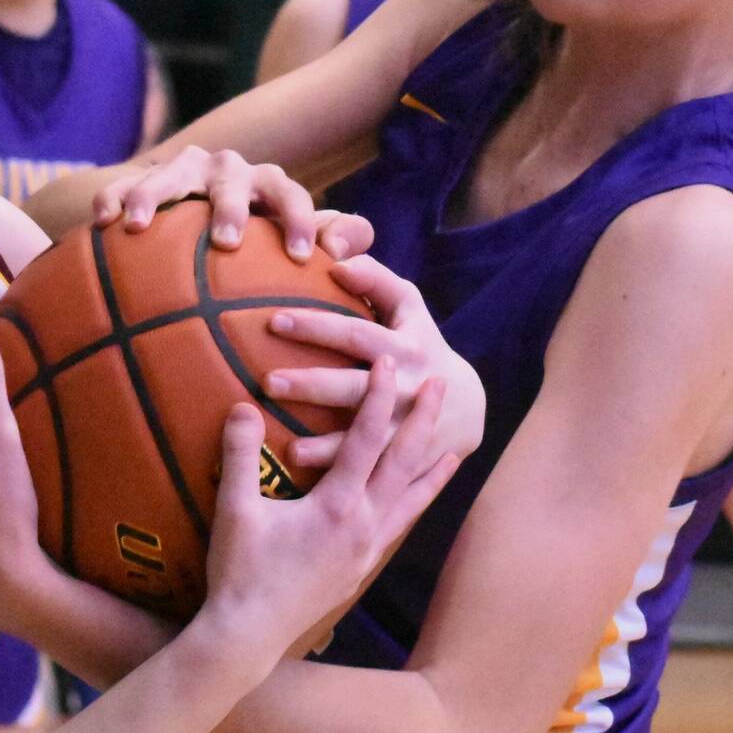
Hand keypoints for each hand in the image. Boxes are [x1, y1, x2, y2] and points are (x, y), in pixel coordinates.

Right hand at [91, 144, 375, 261]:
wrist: (194, 217)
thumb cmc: (257, 241)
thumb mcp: (296, 238)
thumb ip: (334, 238)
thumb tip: (350, 244)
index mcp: (267, 184)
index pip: (291, 193)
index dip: (301, 221)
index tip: (304, 257)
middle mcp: (227, 170)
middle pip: (231, 181)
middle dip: (229, 208)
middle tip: (227, 242)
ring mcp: (182, 171)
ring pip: (170, 177)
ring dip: (154, 196)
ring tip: (139, 225)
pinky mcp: (143, 178)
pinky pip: (123, 185)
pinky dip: (113, 199)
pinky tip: (102, 221)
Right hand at [196, 358, 457, 648]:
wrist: (250, 634)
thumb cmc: (240, 570)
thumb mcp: (234, 508)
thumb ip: (239, 454)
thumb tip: (242, 406)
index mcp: (336, 506)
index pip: (365, 439)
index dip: (378, 397)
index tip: (389, 361)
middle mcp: (363, 525)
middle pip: (404, 463)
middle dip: (423, 420)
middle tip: (442, 384)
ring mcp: (367, 548)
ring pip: (412, 498)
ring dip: (433, 465)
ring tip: (456, 444)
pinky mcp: (362, 566)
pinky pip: (401, 524)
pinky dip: (418, 504)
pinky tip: (420, 499)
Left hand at [257, 254, 484, 475]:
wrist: (463, 404)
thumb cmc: (419, 342)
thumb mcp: (408, 305)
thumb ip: (374, 278)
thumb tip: (337, 260)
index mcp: (406, 346)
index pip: (355, 334)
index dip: (318, 327)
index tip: (275, 321)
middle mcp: (407, 388)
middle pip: (354, 387)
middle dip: (312, 385)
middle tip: (269, 381)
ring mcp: (406, 428)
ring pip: (364, 437)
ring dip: (327, 445)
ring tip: (289, 448)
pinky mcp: (403, 460)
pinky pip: (368, 469)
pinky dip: (337, 472)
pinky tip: (302, 471)